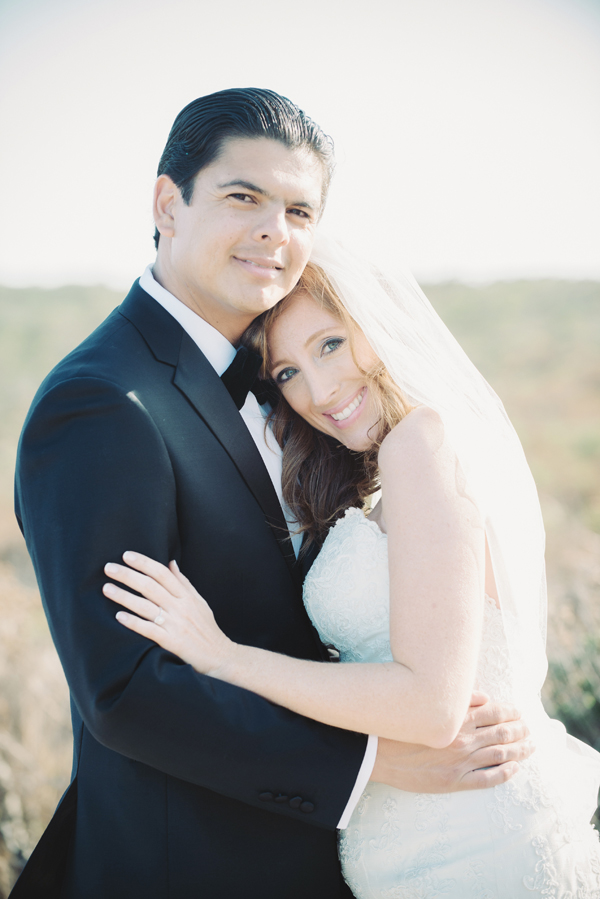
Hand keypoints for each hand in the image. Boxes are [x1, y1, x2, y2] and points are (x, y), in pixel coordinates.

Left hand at [103, 552, 233, 674]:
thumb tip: (171, 563)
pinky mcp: (171, 642)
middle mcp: (180, 607)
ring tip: (107, 588)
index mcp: (186, 596)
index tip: (127, 555)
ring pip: (146, 606)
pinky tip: (119, 616)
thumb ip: (183, 583)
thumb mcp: (199, 601)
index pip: (163, 574)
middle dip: (128, 575)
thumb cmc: (207, 628)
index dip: (144, 563)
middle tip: (108, 567)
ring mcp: (175, 624)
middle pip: (150, 586)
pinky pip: (149, 630)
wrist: (219, 656)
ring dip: (124, 596)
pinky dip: (134, 622)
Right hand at [371, 691, 533, 792]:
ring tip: (530, 746)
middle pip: (502, 733)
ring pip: (500, 755)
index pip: (495, 713)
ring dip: (519, 750)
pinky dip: (505, 774)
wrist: (376, 752)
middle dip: (521, 731)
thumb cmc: (400, 724)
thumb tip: (485, 696)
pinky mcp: (454, 782)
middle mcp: (463, 740)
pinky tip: (514, 769)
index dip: (512, 713)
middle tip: (530, 730)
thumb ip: (458, 700)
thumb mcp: (428, 705)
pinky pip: (487, 779)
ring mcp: (460, 763)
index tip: (520, 712)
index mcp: (458, 719)